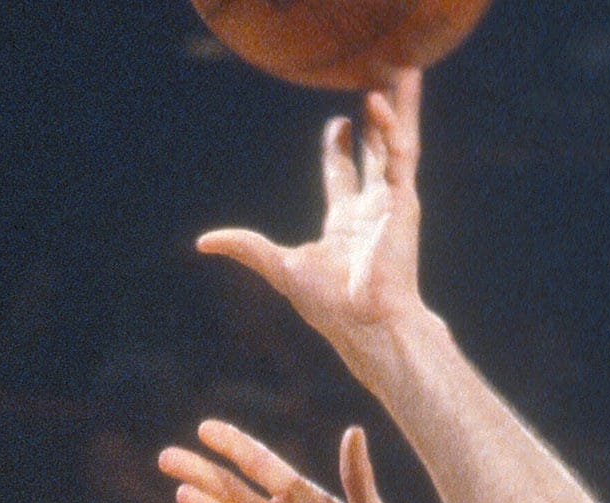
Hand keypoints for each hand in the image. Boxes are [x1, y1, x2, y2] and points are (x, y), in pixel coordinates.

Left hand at [196, 68, 430, 368]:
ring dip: (399, 107)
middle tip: (377, 86)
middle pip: (377, 151)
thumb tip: (203, 242)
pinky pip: (400, 154)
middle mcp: (372, 209)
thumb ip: (246, 247)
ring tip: (406, 70)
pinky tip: (379, 99)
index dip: (341, 148)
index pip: (344, 176)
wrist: (368, 323)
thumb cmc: (332, 307)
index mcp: (346, 224)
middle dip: (378, 120)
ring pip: (397, 142)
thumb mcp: (279, 267)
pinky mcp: (404, 201)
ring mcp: (391, 203)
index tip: (338, 123)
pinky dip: (391, 126)